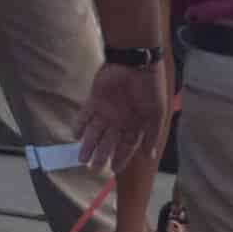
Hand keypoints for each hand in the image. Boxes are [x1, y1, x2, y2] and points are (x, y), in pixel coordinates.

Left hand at [76, 62, 165, 177]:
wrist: (137, 62)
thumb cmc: (151, 87)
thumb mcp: (157, 114)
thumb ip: (152, 135)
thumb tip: (149, 156)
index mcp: (135, 124)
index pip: (126, 146)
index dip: (120, 158)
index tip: (114, 170)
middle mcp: (119, 120)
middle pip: (108, 142)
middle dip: (101, 155)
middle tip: (94, 167)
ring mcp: (106, 111)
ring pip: (95, 132)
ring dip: (88, 145)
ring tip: (82, 158)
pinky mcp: (95, 100)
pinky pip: (85, 115)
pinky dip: (79, 125)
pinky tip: (75, 136)